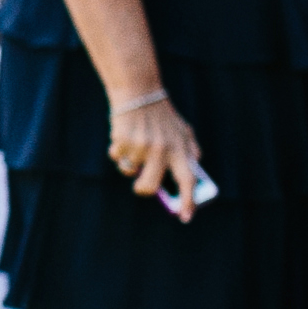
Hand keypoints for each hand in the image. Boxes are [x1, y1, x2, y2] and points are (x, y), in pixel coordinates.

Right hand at [108, 90, 205, 217]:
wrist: (139, 91)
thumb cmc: (161, 115)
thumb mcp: (183, 130)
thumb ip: (190, 152)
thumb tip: (191, 179)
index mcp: (180, 149)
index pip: (188, 181)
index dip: (188, 202)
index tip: (186, 218)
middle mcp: (162, 150)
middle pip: (149, 186)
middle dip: (142, 189)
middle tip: (140, 184)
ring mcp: (141, 147)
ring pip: (128, 170)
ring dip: (128, 162)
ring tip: (133, 144)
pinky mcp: (123, 141)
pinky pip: (117, 157)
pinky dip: (118, 149)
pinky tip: (124, 134)